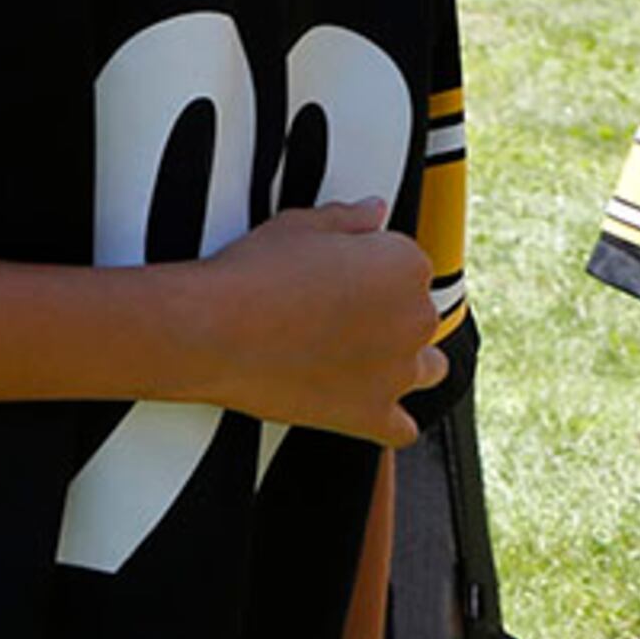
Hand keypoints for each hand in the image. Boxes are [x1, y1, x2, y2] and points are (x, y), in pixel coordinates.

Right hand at [185, 198, 444, 445]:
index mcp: (403, 266)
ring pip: (427, 369)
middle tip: (336, 310)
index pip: (410, 265)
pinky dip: (387, 418)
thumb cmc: (252, 275)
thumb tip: (373, 211)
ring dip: (403, 362)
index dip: (374, 268)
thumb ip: (347, 218)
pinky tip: (360, 402)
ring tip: (356, 353)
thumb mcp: (298, 226)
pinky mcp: (371, 415)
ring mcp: (396, 372)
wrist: (213, 330)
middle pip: (419, 315)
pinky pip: (403, 427)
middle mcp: (413, 319)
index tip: (344, 274)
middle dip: (388, 313)